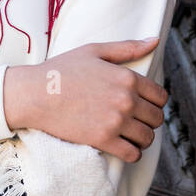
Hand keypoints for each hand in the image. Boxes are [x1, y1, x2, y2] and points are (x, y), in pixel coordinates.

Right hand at [3, 36, 167, 162]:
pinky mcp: (103, 140)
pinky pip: (132, 154)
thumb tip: (155, 41)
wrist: (35, 94)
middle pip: (156, 118)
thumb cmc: (62, 70)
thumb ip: (128, 48)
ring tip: (130, 134)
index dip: (155, 102)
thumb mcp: (95, 51)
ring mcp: (115, 121)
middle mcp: (126, 100)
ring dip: (142, 138)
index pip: (160, 97)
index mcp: (127, 77)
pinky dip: (133, 153)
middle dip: (149, 120)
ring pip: (147, 138)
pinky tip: (124, 147)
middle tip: (136, 120)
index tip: (144, 105)